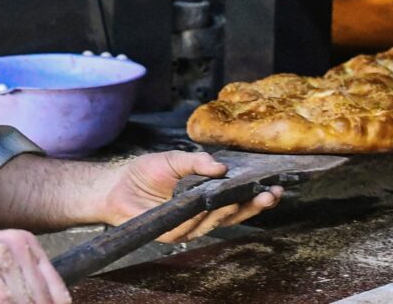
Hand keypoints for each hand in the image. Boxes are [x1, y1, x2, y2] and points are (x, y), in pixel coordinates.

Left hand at [98, 151, 281, 241]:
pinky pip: (191, 227)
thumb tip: (222, 167)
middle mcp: (202, 213)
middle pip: (235, 214)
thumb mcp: (175, 159)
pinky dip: (200, 216)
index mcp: (208, 195)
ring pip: (216, 222)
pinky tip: (206, 206)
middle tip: (270, 195)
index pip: (238, 199)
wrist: (117, 185)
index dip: (256, 195)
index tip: (275, 187)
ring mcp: (189, 225)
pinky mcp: (172, 233)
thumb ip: (198, 162)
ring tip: (240, 197)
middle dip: (254, 206)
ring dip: (230, 211)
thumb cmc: (146, 171)